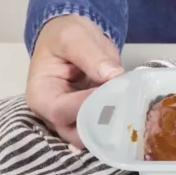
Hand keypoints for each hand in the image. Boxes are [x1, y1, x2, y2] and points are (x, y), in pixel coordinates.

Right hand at [26, 15, 122, 147]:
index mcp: (40, 95)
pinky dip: (119, 123)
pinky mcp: (91, 119)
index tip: (111, 92)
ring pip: (92, 137)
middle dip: (102, 125)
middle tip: (128, 106)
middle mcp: (52, 115)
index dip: (86, 106)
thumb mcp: (74, 37)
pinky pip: (104, 130)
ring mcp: (72, 120)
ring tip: (133, 109)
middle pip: (76, 134)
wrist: (73, 37)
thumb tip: (112, 75)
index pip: (61, 111)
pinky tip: (134, 111)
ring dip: (113, 128)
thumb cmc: (64, 36)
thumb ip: (91, 55)